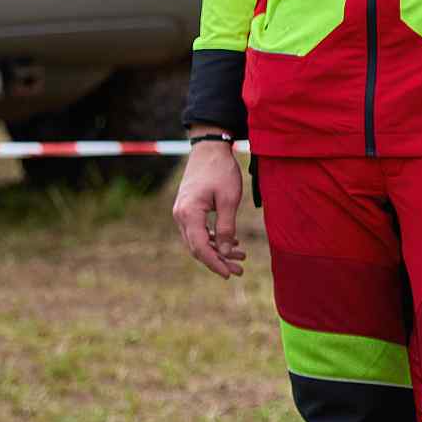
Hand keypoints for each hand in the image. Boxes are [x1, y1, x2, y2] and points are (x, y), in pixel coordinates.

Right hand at [172, 140, 246, 277]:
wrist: (208, 148)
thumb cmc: (221, 171)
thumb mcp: (229, 200)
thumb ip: (227, 228)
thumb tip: (225, 252)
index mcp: (189, 213)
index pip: (199, 247)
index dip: (215, 263)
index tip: (229, 274)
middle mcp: (180, 215)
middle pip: (196, 247)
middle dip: (218, 260)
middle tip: (239, 271)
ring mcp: (182, 212)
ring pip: (197, 240)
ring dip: (217, 251)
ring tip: (240, 258)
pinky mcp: (187, 208)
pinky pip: (198, 230)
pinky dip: (214, 239)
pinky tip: (232, 243)